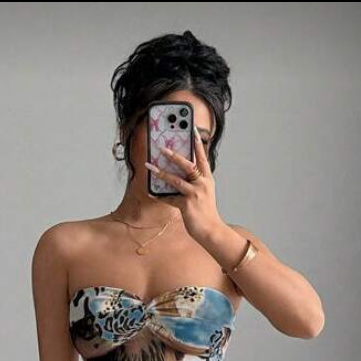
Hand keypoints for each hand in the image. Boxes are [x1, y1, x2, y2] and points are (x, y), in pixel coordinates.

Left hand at [145, 128, 223, 244]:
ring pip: (175, 180)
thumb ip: (194, 182)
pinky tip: (150, 192)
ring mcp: (195, 194)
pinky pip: (169, 198)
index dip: (198, 143)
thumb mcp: (204, 194)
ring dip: (161, 172)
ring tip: (149, 166)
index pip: (203, 157)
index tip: (193, 129)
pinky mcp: (186, 205)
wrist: (211, 230)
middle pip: (188, 165)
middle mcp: (202, 183)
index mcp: (207, 179)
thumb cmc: (206, 212)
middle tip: (162, 148)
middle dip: (174, 155)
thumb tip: (178, 174)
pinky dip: (159, 196)